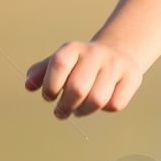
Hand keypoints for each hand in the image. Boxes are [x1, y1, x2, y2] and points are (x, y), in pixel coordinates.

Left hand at [24, 40, 141, 118]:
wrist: (118, 53)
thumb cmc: (80, 65)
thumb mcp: (59, 63)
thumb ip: (40, 73)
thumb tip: (28, 86)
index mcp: (74, 48)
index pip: (59, 65)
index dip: (50, 86)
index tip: (49, 96)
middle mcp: (95, 53)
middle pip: (77, 88)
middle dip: (65, 106)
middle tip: (60, 112)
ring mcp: (115, 64)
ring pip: (97, 100)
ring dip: (83, 111)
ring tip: (78, 110)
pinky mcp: (132, 77)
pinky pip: (115, 103)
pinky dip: (105, 109)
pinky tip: (100, 103)